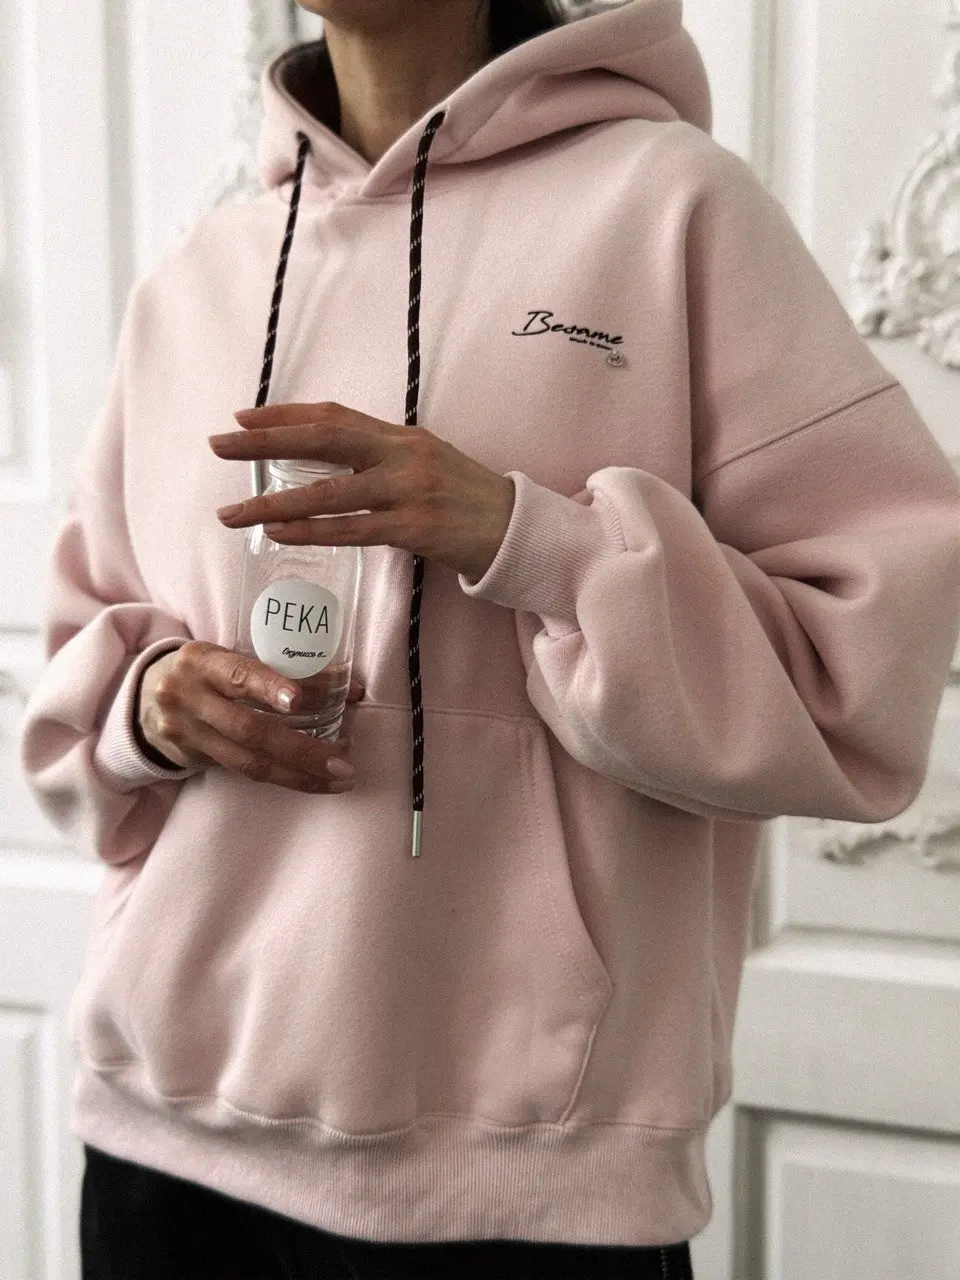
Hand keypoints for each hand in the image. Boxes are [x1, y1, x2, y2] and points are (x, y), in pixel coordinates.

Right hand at [135, 641, 364, 793]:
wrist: (145, 695)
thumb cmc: (208, 671)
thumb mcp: (229, 658)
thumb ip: (278, 670)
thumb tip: (350, 686)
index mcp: (202, 660)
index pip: (238, 674)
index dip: (268, 686)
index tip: (297, 700)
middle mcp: (189, 696)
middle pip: (249, 728)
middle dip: (302, 749)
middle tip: (343, 759)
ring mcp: (186, 731)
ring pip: (247, 761)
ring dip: (299, 774)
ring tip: (338, 779)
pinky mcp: (191, 757)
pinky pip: (242, 771)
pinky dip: (281, 776)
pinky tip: (310, 780)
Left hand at [208, 401, 515, 582]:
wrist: (515, 529)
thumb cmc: (464, 500)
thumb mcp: (423, 463)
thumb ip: (379, 458)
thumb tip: (325, 462)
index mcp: (399, 435)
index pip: (333, 415)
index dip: (284, 415)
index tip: (242, 419)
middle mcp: (401, 454)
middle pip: (322, 438)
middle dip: (265, 443)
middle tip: (219, 446)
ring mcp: (408, 490)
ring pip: (328, 491)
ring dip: (273, 502)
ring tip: (232, 514)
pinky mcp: (415, 528)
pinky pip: (351, 530)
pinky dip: (310, 531)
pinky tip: (279, 533)